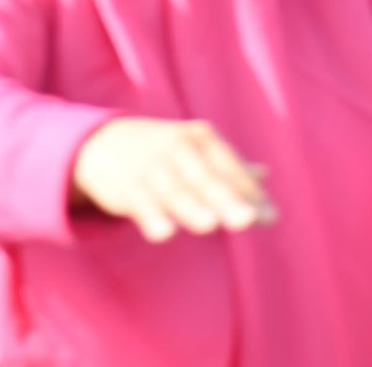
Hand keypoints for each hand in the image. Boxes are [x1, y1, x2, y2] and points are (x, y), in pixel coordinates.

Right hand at [71, 117, 274, 243]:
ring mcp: (149, 166)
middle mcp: (176, 147)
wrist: (101, 142)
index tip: (270, 217)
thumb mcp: (195, 150)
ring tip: (210, 225)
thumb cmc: (163, 152)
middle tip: (247, 220)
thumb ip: (229, 167)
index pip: (229, 168)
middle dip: (225, 199)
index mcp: (200, 138)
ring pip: (173, 192)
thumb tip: (266, 176)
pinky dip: (151, 217)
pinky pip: (140, 203)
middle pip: (205, 179)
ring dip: (191, 208)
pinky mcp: (124, 186)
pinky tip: (164, 233)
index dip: (249, 194)